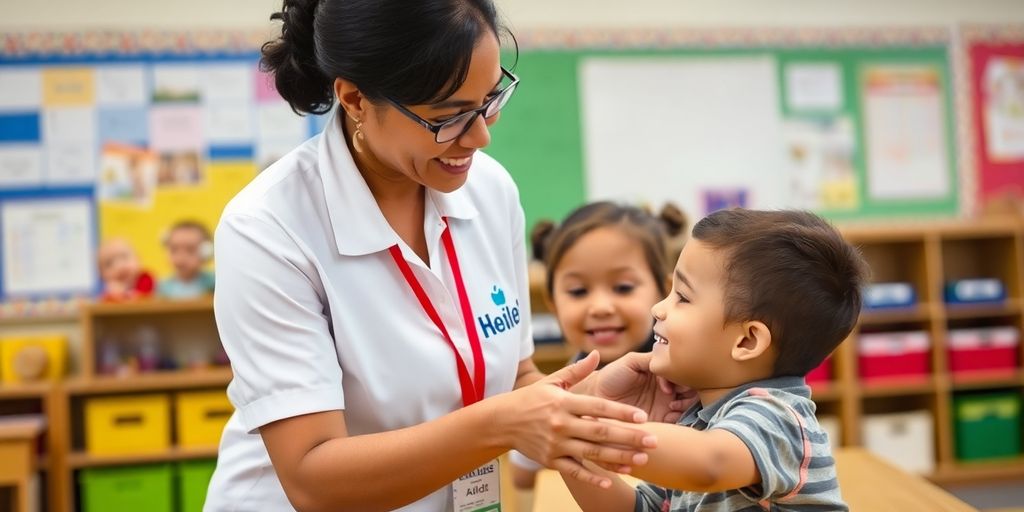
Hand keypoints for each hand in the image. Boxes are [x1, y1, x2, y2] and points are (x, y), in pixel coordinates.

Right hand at [497, 352, 656, 487]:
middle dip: (629, 437)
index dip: (621, 412)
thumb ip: (576, 371)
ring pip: (592, 454)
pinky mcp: (550, 461)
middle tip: (654, 440)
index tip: (643, 416)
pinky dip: (592, 478)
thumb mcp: (551, 381)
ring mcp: (556, 445)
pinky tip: (611, 481)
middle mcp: (561, 424)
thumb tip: (597, 354)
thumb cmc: (530, 398)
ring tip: (642, 459)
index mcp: (563, 402)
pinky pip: (574, 471)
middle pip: (600, 432)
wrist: (501, 422)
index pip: (598, 407)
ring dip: (619, 457)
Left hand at [586, 352, 696, 423]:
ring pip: (688, 405)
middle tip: (673, 397)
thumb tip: (670, 361)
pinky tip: (668, 416)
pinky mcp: (662, 420)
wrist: (597, 398)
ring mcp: (666, 404)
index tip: (668, 384)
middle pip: (691, 389)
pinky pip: (678, 421)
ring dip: (684, 406)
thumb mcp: (631, 361)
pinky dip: (678, 418)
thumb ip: (651, 358)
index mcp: (662, 372)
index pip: (684, 373)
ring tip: (671, 407)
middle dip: (687, 393)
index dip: (682, 377)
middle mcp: (668, 388)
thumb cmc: (612, 375)